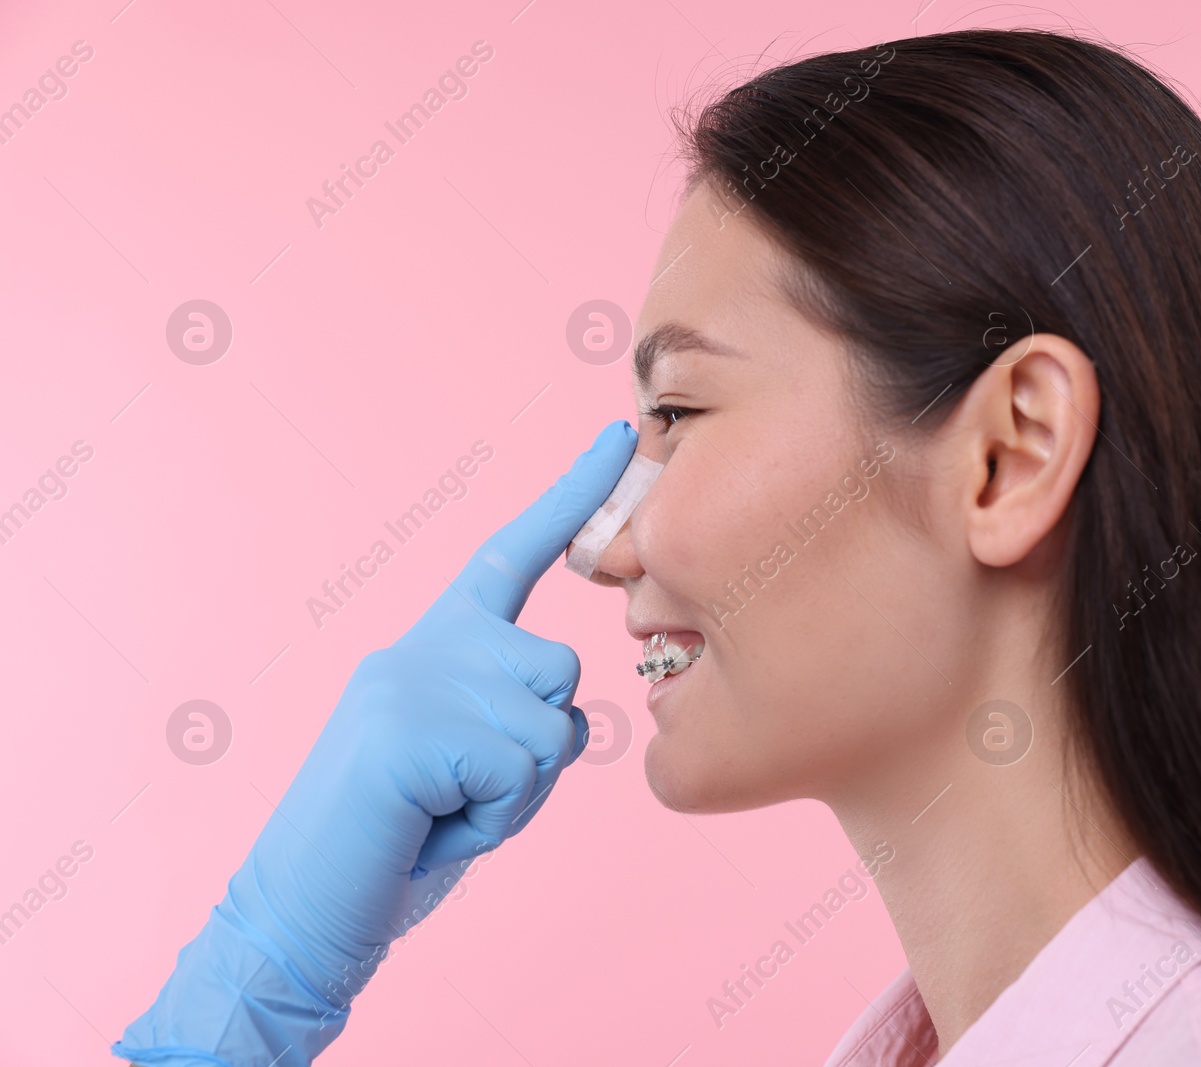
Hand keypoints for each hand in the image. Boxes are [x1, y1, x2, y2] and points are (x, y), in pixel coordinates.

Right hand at [113, 419, 636, 1066]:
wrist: (303, 907)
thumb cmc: (400, 839)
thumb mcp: (470, 760)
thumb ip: (514, 710)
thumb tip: (571, 708)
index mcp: (438, 643)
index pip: (512, 552)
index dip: (571, 494)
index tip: (618, 438)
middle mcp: (424, 644)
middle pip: (561, 666)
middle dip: (541, 749)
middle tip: (467, 792)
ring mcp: (411, 681)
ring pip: (552, 724)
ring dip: (519, 792)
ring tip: (447, 809)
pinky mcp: (407, 731)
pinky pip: (520, 773)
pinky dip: (494, 821)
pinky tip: (433, 828)